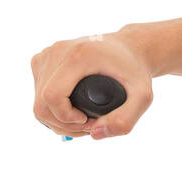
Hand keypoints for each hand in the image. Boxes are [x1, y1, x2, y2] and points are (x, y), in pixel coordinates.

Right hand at [31, 30, 153, 138]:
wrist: (129, 47)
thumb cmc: (135, 71)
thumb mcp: (143, 96)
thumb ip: (126, 119)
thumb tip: (95, 134)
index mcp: (78, 55)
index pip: (52, 96)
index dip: (65, 117)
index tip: (87, 122)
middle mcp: (58, 51)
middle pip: (41, 103)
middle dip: (62, 124)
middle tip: (88, 126)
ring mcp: (47, 54)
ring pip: (38, 101)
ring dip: (56, 119)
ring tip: (81, 121)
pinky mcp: (42, 59)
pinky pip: (38, 92)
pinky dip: (51, 108)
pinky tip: (70, 110)